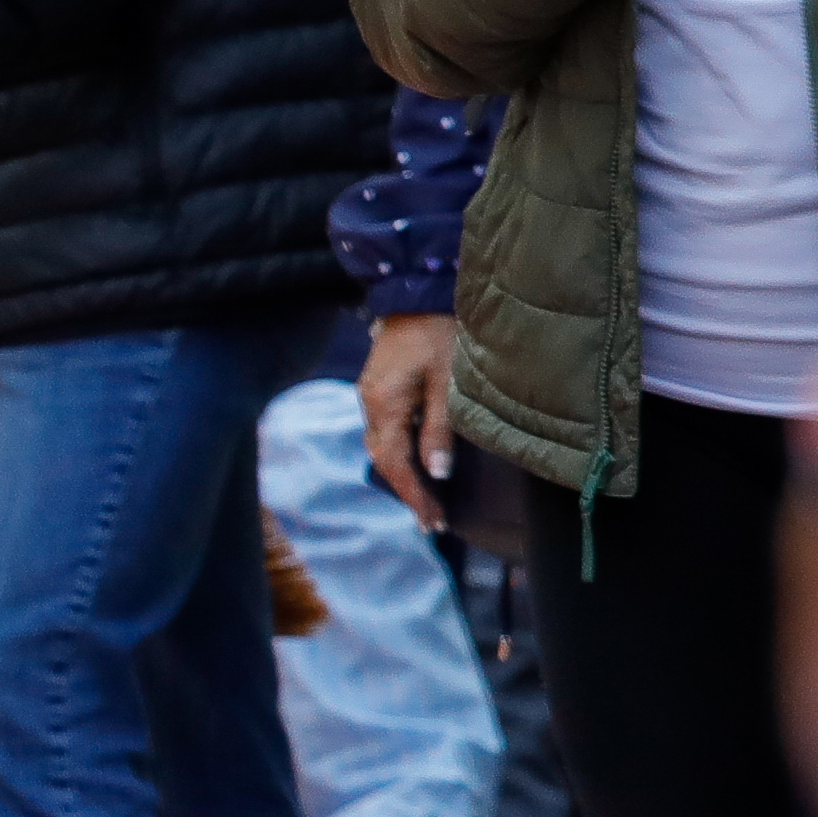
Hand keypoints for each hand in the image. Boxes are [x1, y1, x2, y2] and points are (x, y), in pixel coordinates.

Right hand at [357, 313, 460, 532]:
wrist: (415, 294)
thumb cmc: (439, 334)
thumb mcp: (448, 383)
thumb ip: (440, 430)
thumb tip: (437, 473)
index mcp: (385, 406)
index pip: (396, 465)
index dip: (415, 497)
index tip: (433, 522)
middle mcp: (370, 405)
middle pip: (383, 461)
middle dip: (407, 493)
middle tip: (431, 520)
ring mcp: (369, 395)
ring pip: (380, 447)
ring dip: (401, 475)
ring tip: (425, 498)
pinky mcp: (377, 388)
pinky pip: (383, 431)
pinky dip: (398, 453)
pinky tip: (415, 461)